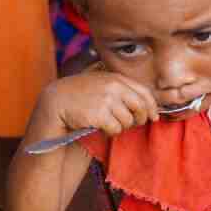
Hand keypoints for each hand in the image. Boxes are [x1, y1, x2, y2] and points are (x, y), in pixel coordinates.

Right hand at [40, 70, 158, 136]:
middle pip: (140, 108)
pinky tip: (100, 127)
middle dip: (139, 119)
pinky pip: (116, 129)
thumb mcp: (102, 85)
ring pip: (128, 121)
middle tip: (132, 124)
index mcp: (116, 78)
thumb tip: (148, 106)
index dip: (152, 107)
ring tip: (107, 123)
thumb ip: (122, 90)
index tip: (153, 116)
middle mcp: (113, 86)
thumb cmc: (82, 96)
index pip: (144, 92)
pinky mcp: (99, 114)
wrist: (57, 102)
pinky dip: (110, 132)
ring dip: (120, 127)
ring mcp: (106, 100)